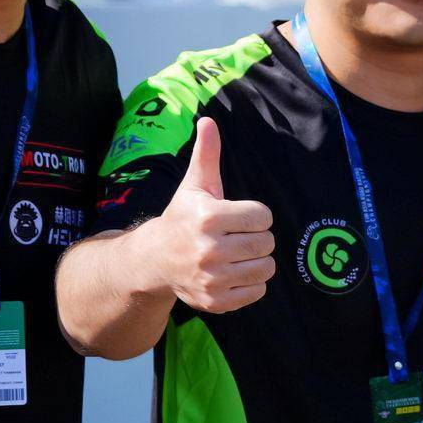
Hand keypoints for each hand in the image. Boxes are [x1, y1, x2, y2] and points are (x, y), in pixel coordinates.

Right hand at [155, 117, 277, 315]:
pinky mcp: (217, 301)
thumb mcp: (194, 185)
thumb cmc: (183, 217)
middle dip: (256, 237)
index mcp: (207, 218)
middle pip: (266, 243)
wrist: (155, 259)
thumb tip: (209, 121)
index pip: (263, 217)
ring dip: (257, 261)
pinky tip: (232, 272)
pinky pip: (258, 292)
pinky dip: (251, 283)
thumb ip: (207, 154)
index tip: (237, 216)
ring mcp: (212, 279)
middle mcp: (209, 250)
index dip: (255, 215)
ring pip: (266, 268)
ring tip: (236, 254)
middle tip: (236, 236)